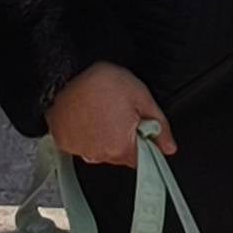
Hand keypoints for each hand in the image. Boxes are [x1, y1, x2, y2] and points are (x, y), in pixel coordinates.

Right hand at [48, 63, 171, 165]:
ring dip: (104, 136)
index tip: (142, 131)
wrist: (67, 71)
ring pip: (100, 150)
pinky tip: (87, 115)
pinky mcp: (64, 142)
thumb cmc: (102, 82)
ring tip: (102, 112)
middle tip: (120, 114)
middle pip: (121, 155)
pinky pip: (81, 144)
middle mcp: (99, 154)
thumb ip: (159, 125)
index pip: (142, 161)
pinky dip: (85, 134)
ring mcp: (79, 150)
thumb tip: (169, 146)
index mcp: (121, 147)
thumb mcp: (141, 97)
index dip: (145, 144)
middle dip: (124, 138)